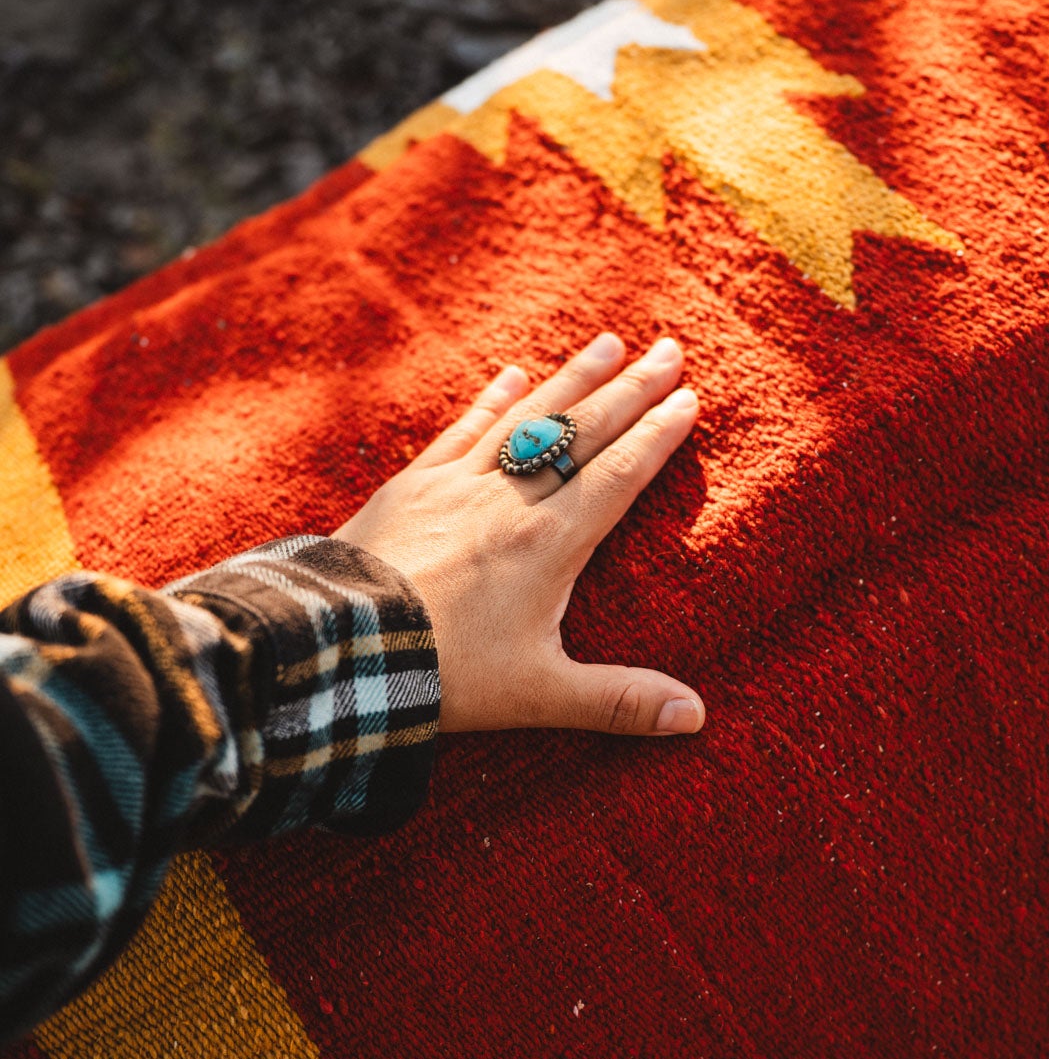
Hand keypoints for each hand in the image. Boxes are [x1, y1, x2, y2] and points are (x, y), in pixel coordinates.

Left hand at [333, 331, 704, 736]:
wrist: (341, 648)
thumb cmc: (444, 674)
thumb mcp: (539, 695)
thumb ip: (619, 702)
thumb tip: (696, 717)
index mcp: (550, 544)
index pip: (617, 475)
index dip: (656, 436)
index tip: (688, 398)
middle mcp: (509, 501)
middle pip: (581, 432)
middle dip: (630, 389)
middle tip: (669, 350)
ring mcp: (456, 485)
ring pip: (527, 418)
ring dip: (571, 378)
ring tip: (608, 342)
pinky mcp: (410, 487)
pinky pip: (461, 431)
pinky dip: (492, 401)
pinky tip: (513, 375)